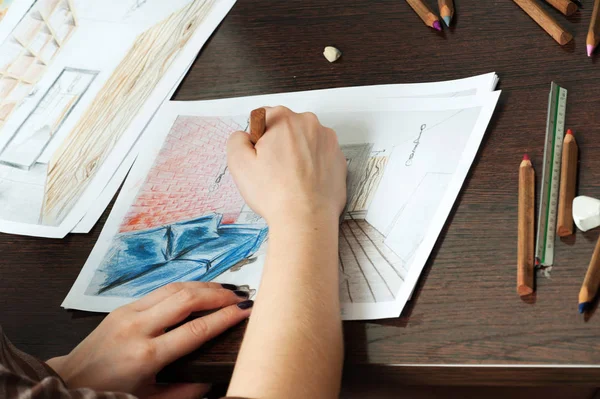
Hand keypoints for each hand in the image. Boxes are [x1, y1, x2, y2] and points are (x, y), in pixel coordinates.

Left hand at [47, 282, 252, 397]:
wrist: (72, 381)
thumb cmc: (112, 392)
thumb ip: (186, 392)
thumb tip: (212, 381)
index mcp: (147, 355)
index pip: (196, 330)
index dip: (225, 317)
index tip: (245, 311)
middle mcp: (138, 327)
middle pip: (187, 299)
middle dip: (218, 294)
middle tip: (240, 296)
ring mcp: (129, 312)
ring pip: (175, 287)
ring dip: (204, 286)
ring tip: (225, 290)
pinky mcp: (124, 306)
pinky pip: (161, 290)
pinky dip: (186, 287)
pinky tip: (200, 290)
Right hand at [227, 106, 346, 228]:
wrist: (306, 220)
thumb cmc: (274, 193)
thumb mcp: (238, 163)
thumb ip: (236, 139)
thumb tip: (244, 136)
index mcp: (284, 119)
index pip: (263, 117)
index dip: (257, 138)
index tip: (260, 157)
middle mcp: (310, 124)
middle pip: (286, 128)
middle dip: (278, 144)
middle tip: (273, 171)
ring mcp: (328, 141)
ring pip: (304, 142)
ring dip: (296, 154)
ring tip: (289, 180)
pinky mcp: (339, 159)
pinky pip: (320, 156)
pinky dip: (312, 166)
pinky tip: (304, 184)